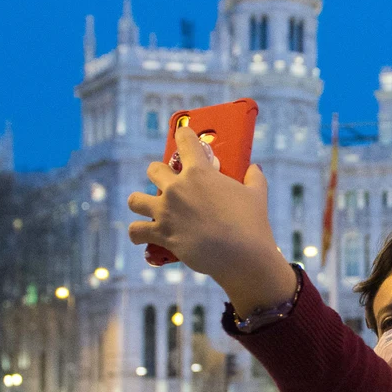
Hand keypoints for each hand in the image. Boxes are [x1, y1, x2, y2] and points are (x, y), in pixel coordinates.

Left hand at [127, 127, 296, 310]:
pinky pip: (136, 231)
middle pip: (153, 169)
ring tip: (148, 207)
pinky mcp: (161, 234)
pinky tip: (142, 235)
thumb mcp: (257, 195)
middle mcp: (177, 188)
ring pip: (135, 200)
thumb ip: (254, 177)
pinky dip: (137, 233)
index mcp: (200, 172)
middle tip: (169, 183)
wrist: (243, 256)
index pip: (184, 140)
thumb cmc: (252, 223)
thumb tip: (254, 168)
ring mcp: (166, 211)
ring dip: (140, 202)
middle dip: (159, 174)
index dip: (183, 135)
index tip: (183, 136)